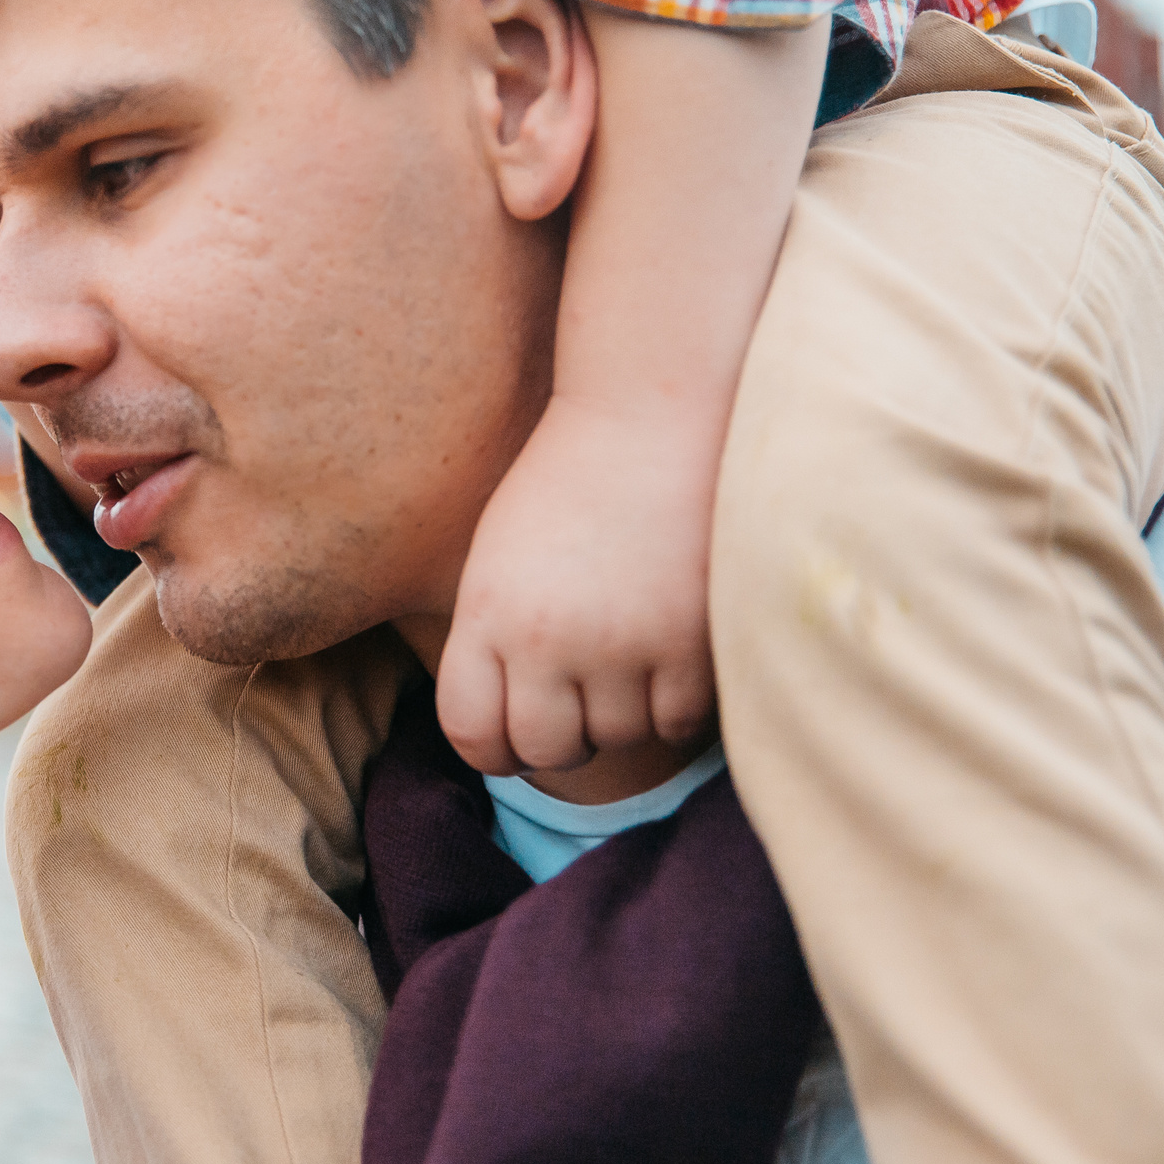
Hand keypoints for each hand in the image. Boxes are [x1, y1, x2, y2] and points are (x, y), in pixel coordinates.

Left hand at [435, 399, 718, 773]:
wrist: (654, 412)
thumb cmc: (572, 479)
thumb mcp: (500, 554)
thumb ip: (493, 637)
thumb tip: (506, 730)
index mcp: (488, 613)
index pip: (472, 733)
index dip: (494, 749)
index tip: (517, 735)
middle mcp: (546, 640)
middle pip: (546, 751)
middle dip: (564, 738)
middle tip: (583, 700)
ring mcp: (621, 645)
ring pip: (618, 738)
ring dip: (625, 714)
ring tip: (633, 658)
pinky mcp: (691, 644)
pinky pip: (678, 722)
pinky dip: (676, 705)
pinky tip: (673, 659)